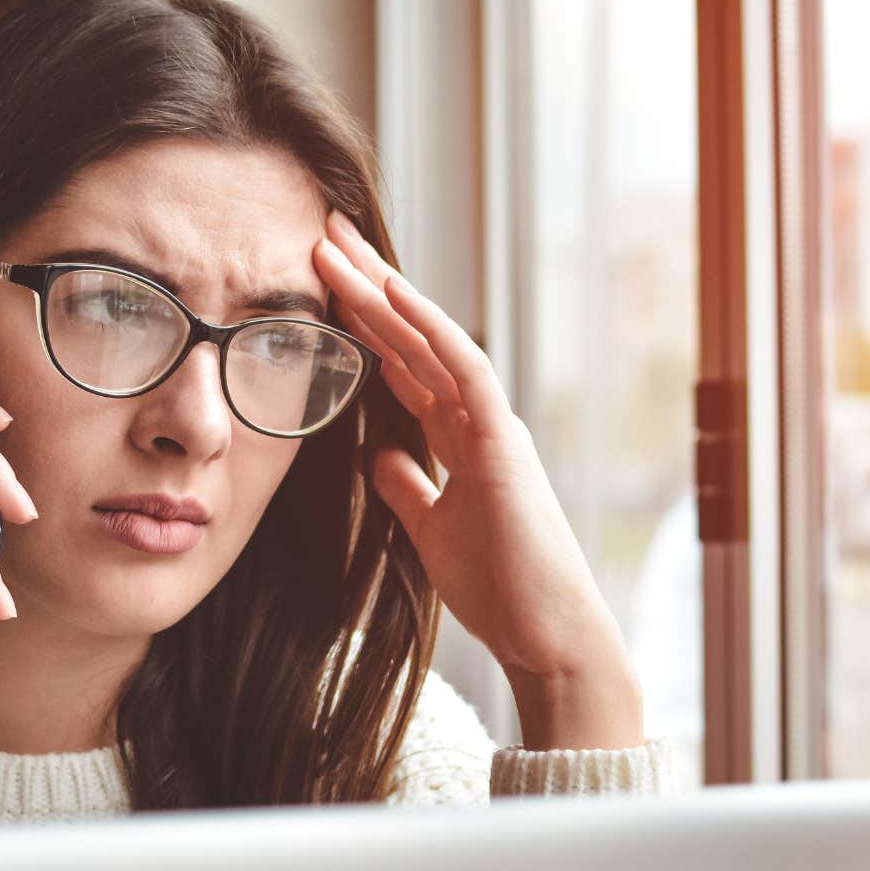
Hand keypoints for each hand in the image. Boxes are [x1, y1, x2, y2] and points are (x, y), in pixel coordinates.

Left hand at [312, 212, 636, 697]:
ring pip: (431, 339)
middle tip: (322, 234)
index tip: (320, 283)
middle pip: (412, 337)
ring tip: (336, 246)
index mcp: (463, 439)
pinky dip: (427, 326)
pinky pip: (463, 368)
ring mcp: (494, 425)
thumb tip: (379, 455)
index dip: (363, 322)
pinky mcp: (504, 442)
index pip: (404, 365)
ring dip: (382, 290)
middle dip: (366, 286)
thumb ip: (409, 487)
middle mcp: (479, 420)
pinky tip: (391, 291)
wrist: (549, 636)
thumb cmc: (500, 592)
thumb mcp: (432, 531)